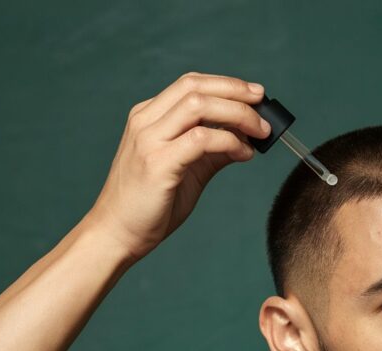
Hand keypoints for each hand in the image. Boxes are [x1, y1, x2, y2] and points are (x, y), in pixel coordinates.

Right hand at [85, 71, 270, 260]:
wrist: (117, 234)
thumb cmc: (149, 207)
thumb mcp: (186, 171)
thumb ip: (211, 151)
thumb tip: (245, 140)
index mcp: (147, 117)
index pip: (190, 85)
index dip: (226, 84)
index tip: (255, 94)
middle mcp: (145, 122)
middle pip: (196, 88)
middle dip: (236, 91)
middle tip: (264, 104)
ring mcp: (149, 140)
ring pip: (199, 106)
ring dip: (237, 114)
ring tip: (260, 130)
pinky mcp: (158, 163)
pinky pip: (200, 139)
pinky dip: (228, 141)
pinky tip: (243, 154)